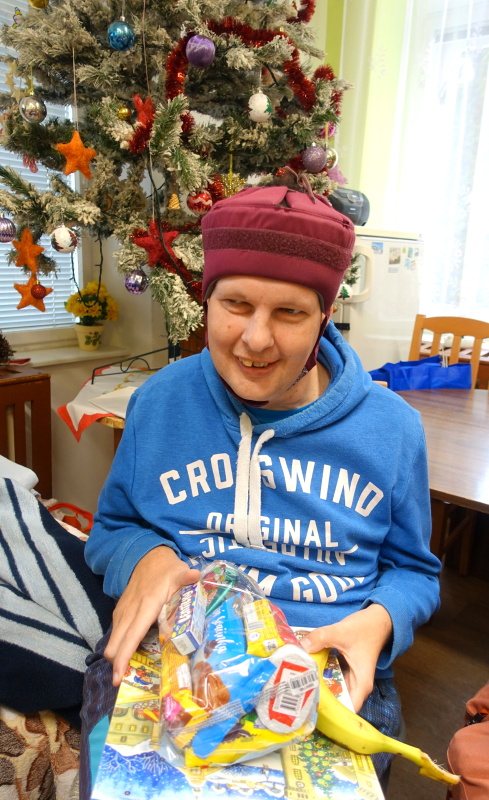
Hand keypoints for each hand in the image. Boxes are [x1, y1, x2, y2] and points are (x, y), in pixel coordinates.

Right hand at [104, 546, 199, 685]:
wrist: (148, 558)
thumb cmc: (166, 570)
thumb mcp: (179, 572)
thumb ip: (186, 578)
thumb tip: (195, 576)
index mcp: (146, 605)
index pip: (132, 635)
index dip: (124, 657)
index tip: (120, 677)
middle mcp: (130, 611)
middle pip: (116, 644)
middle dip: (117, 664)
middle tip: (125, 682)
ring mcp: (122, 612)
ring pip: (113, 641)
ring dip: (118, 657)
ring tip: (127, 674)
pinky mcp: (120, 613)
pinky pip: (116, 634)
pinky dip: (119, 647)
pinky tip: (128, 656)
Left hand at [300, 604, 392, 711]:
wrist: (377, 619)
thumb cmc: (365, 629)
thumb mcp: (342, 632)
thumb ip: (321, 637)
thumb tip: (300, 647)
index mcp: (360, 685)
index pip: (345, 711)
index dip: (328, 714)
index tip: (307, 710)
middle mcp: (355, 687)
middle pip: (335, 703)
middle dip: (316, 701)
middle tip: (294, 697)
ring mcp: (348, 679)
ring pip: (330, 691)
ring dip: (315, 688)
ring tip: (294, 687)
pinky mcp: (343, 671)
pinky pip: (329, 678)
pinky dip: (318, 676)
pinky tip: (303, 673)